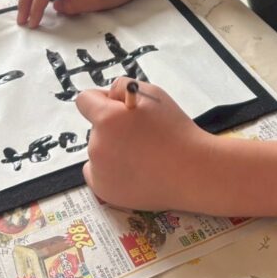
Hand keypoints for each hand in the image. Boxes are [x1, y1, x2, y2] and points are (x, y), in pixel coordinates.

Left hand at [76, 78, 212, 210]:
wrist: (191, 171)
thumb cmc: (174, 130)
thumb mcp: (152, 93)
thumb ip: (122, 87)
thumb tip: (107, 97)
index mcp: (107, 119)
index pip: (84, 100)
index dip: (101, 100)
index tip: (117, 107)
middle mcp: (97, 145)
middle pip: (95, 127)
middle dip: (112, 127)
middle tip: (141, 134)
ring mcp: (99, 171)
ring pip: (98, 149)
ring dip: (113, 148)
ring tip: (143, 155)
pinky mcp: (104, 190)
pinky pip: (97, 172)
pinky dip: (109, 169)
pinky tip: (132, 169)